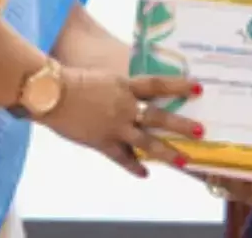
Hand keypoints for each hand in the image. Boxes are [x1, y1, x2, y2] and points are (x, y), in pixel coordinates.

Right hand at [40, 70, 202, 176]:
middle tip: (200, 130)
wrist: (50, 93)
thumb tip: (136, 88)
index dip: (178, 85)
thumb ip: (121, 85)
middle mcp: (125, 106)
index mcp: (125, 85)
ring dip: (166, 152)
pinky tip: (145, 174)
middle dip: (181, 124)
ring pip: (146, 141)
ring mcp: (115, 126)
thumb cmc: (73, 80)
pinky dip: (134, 166)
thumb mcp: (103, 77)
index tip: (198, 87)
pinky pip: (122, 157)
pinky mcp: (102, 141)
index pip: (158, 84)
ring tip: (184, 160)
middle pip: (159, 116)